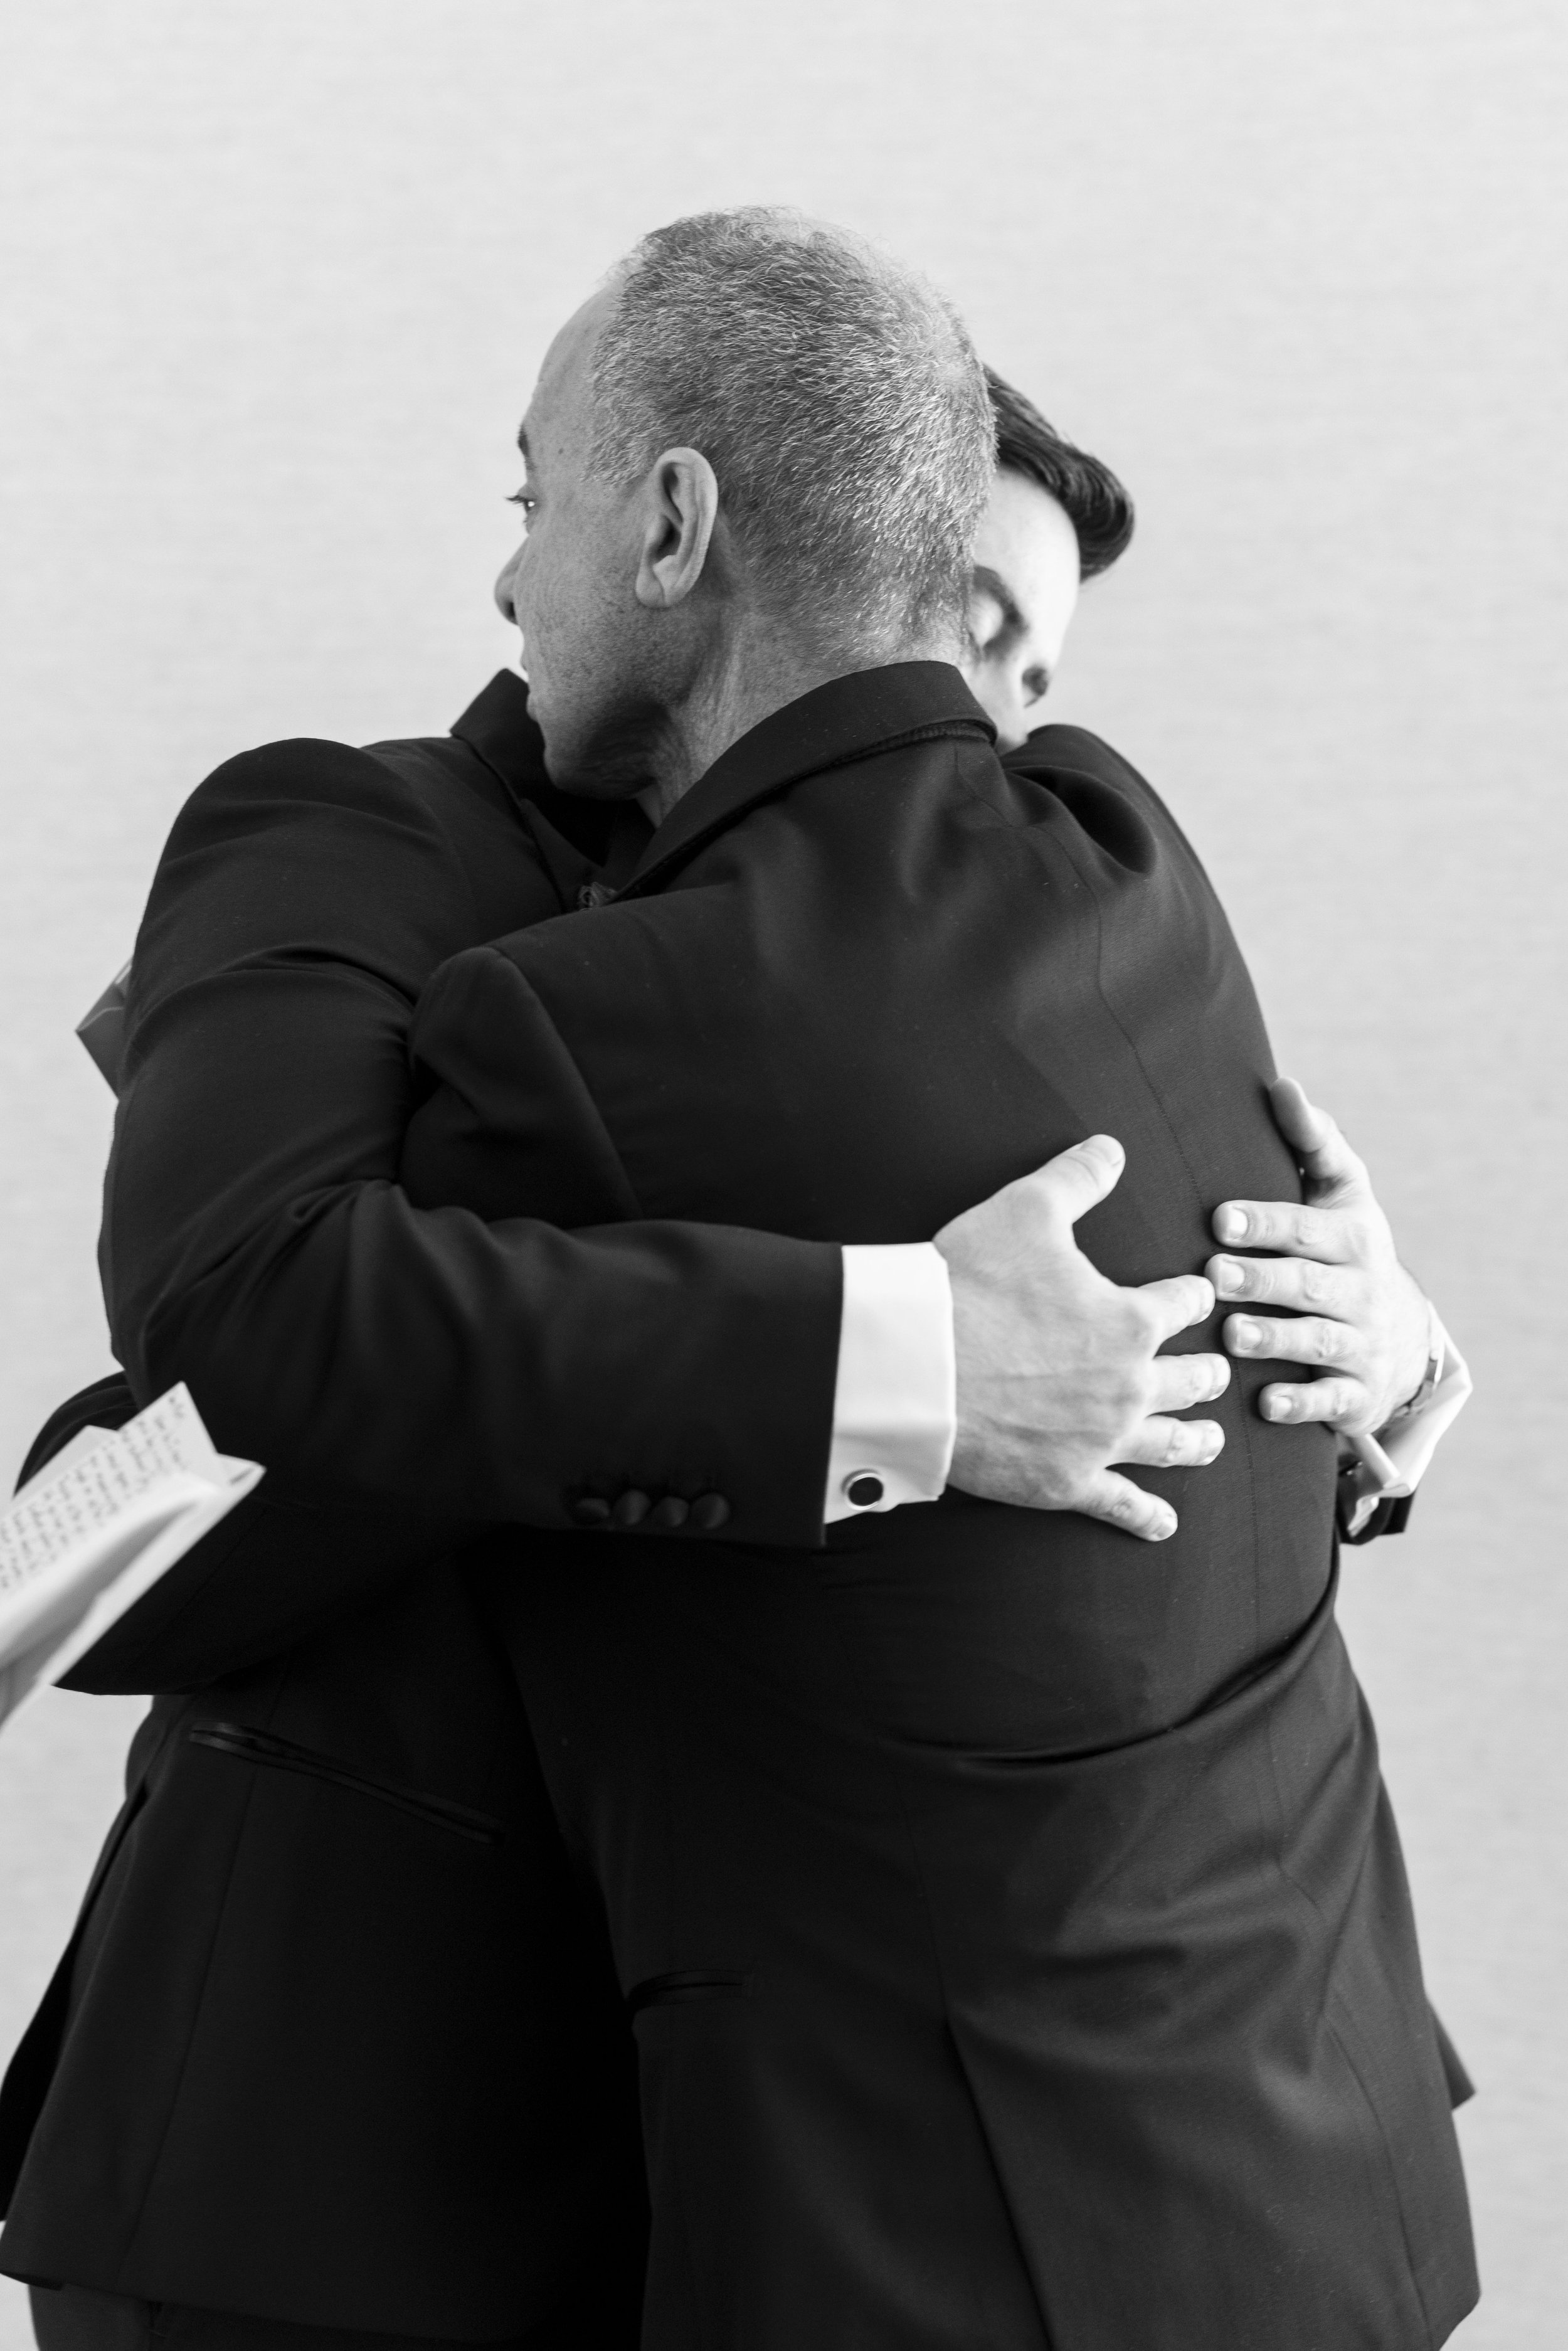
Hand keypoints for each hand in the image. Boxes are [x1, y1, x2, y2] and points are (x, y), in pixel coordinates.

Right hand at [936, 1135, 1227, 1541]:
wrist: (914, 1363)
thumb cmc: (968, 1282)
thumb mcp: (1025, 1209)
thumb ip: (1077, 1177)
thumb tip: (1112, 1146)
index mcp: (1132, 1319)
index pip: (1188, 1303)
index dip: (1194, 1293)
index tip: (1197, 1292)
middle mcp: (1131, 1384)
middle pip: (1194, 1378)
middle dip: (1207, 1368)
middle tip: (1214, 1368)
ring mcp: (1102, 1439)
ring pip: (1173, 1443)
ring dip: (1198, 1439)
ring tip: (1210, 1438)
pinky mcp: (1067, 1481)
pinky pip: (1121, 1505)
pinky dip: (1147, 1516)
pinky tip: (1165, 1523)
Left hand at [1207, 1077, 1430, 1437]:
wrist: (1399, 1334)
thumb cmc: (1344, 1246)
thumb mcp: (1341, 1192)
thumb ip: (1314, 1141)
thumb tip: (1283, 1085)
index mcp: (1352, 1236)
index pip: (1308, 1227)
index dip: (1267, 1222)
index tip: (1220, 1219)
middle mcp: (1360, 1289)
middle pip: (1309, 1284)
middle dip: (1263, 1279)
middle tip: (1213, 1274)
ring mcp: (1361, 1344)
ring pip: (1317, 1342)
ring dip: (1274, 1339)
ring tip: (1231, 1335)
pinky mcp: (1356, 1394)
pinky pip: (1330, 1402)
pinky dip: (1300, 1404)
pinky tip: (1265, 1403)